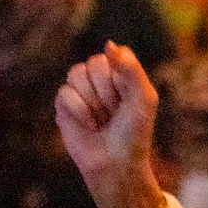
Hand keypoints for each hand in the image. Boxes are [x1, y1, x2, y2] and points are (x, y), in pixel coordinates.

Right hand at [55, 42, 161, 207]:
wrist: (116, 164)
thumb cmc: (135, 133)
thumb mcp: (143, 99)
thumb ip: (131, 70)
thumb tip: (108, 43)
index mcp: (122, 73)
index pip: (113, 56)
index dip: (120, 79)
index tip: (128, 100)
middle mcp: (100, 77)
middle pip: (93, 64)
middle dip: (106, 93)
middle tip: (114, 113)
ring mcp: (80, 89)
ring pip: (76, 74)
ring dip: (93, 103)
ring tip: (101, 119)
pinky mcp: (64, 104)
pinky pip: (64, 93)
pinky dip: (80, 111)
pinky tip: (89, 125)